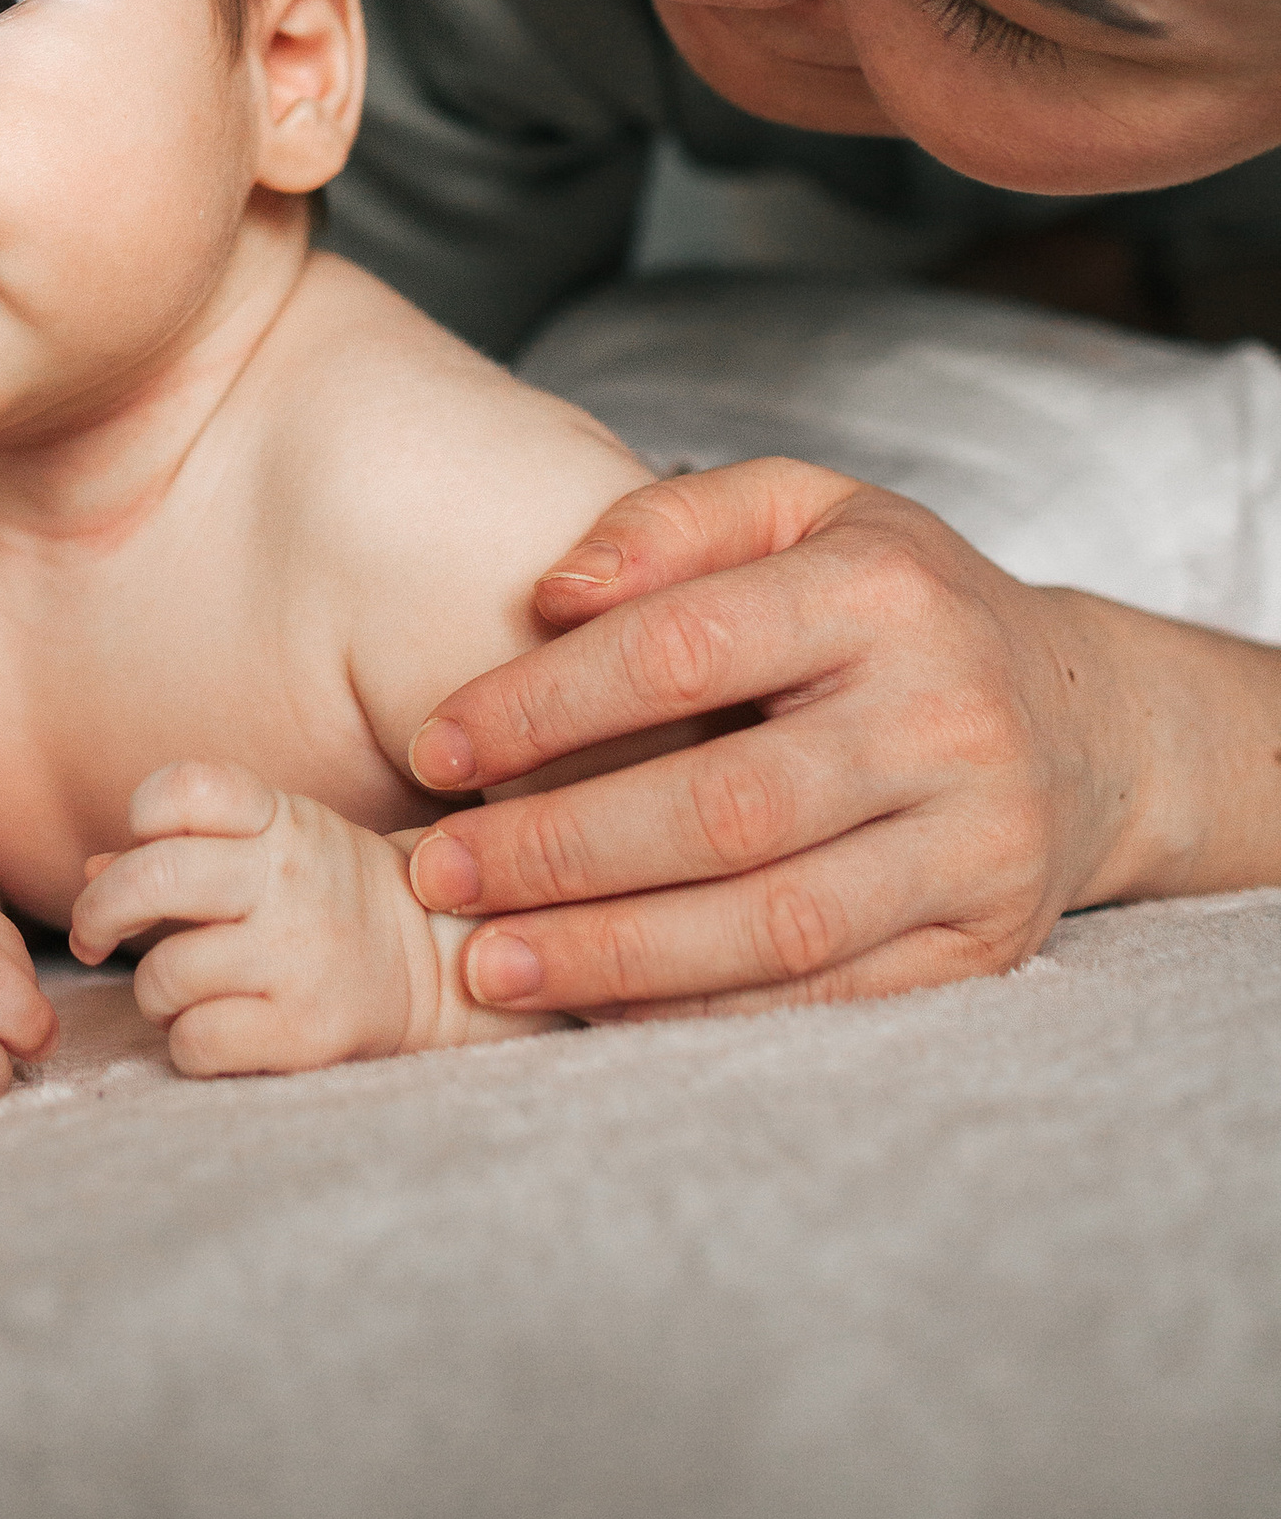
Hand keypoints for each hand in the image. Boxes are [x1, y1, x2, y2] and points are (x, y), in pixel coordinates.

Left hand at [67, 761, 541, 1071]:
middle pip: (151, 878)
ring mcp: (301, 957)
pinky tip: (213, 1030)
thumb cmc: (324, 899)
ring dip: (153, 993)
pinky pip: (194, 1042)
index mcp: (280, 820)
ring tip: (183, 992)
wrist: (434, 968)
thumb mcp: (267, 847)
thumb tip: (90, 871)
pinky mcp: (307, 1031)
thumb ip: (179, 849)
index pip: (185, 790)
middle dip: (97, 912)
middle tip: (92, 935)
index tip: (139, 846)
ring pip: (162, 975)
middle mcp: (290, 879)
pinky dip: (185, 1044)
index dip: (142, 813)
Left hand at [404, 458, 1142, 1020]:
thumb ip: (675, 521)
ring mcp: (977, 843)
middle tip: (435, 874)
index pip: (684, 649)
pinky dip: (702, 1010)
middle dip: (559, 850)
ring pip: (775, 922)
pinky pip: (827, 996)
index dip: (545, 704)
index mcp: (883, 591)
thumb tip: (556, 588)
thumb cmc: (899, 603)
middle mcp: (945, 718)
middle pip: (724, 807)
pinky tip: (598, 1003)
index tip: (432, 746)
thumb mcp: (806, 507)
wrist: (1086, 718)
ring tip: (491, 960)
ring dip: (616, 953)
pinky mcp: (986, 944)